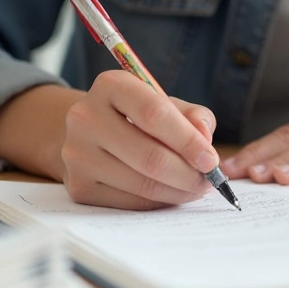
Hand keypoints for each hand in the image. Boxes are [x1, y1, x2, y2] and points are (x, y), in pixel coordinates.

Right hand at [60, 70, 219, 209]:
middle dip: (189, 174)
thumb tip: (205, 139)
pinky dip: (159, 202)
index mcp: (110, 85)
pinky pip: (130, 202)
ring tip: (196, 188)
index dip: (188, 141)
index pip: (155, 114)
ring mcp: (77, 154)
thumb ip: (193, 116)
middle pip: (150, 157)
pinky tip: (171, 193)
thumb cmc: (138, 116)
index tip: (211, 160)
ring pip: (142, 184)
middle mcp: (86, 117)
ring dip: (179, 191)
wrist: (90, 134)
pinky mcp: (77, 186)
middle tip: (210, 181)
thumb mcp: (167, 103)